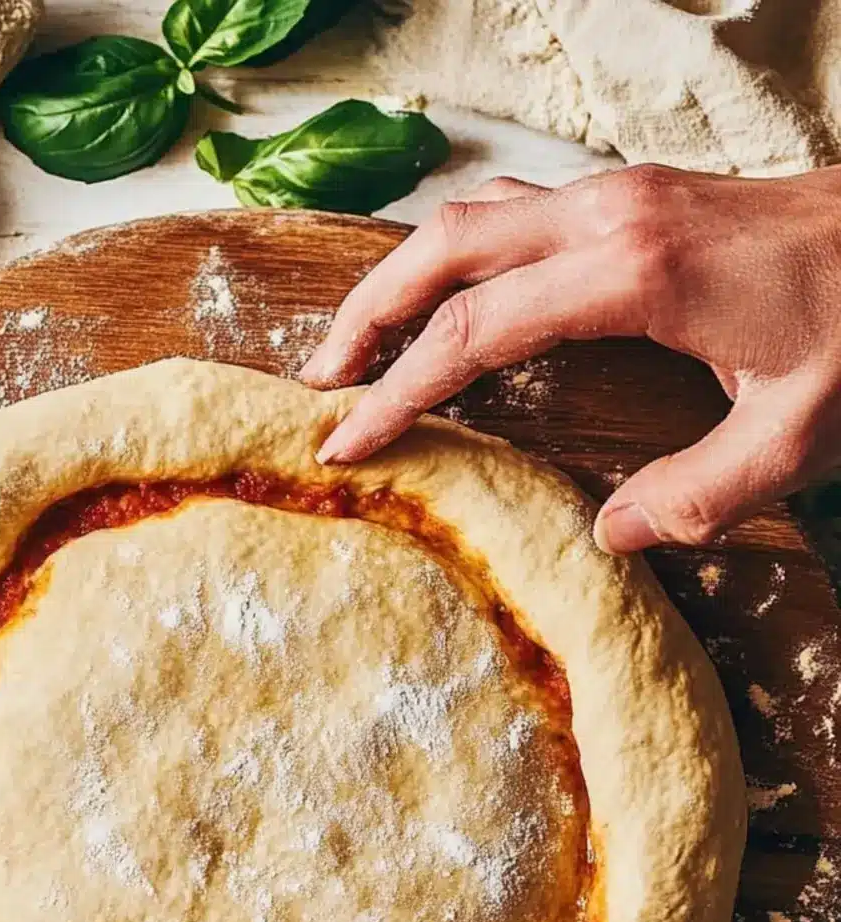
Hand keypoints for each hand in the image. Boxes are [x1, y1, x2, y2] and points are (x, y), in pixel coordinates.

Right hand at [300, 165, 840, 552]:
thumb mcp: (797, 435)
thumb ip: (696, 496)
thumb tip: (608, 537)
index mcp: (632, 271)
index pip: (475, 331)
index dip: (402, 392)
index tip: (350, 444)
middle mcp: (609, 214)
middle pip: (445, 247)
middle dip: (367, 312)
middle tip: (318, 381)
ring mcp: (620, 194)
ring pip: (473, 217)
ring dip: (403, 275)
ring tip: (358, 342)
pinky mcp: (636, 197)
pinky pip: (514, 213)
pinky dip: (456, 257)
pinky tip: (449, 300)